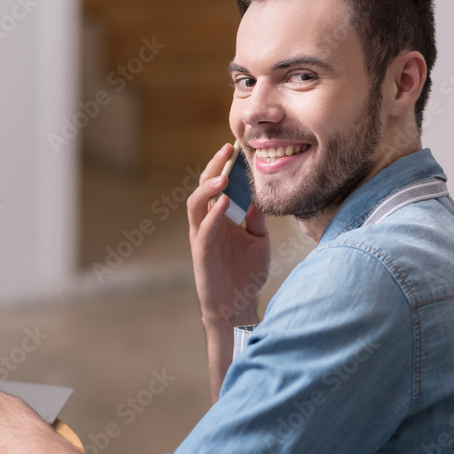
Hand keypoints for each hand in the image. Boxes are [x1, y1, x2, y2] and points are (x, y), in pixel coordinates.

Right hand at [187, 143, 270, 329]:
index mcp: (220, 218)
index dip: (225, 166)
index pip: (219, 186)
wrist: (238, 306)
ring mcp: (202, 236)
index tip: (238, 147)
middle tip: (227, 150)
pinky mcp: (201, 252)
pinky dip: (212, 214)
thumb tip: (257, 196)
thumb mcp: (259, 240)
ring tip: (222, 175)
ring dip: (207, 188)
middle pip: (204, 188)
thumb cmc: (247, 275)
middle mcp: (207, 223)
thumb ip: (256, 218)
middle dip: (214, 167)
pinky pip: (203, 229)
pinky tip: (224, 202)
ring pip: (195, 204)